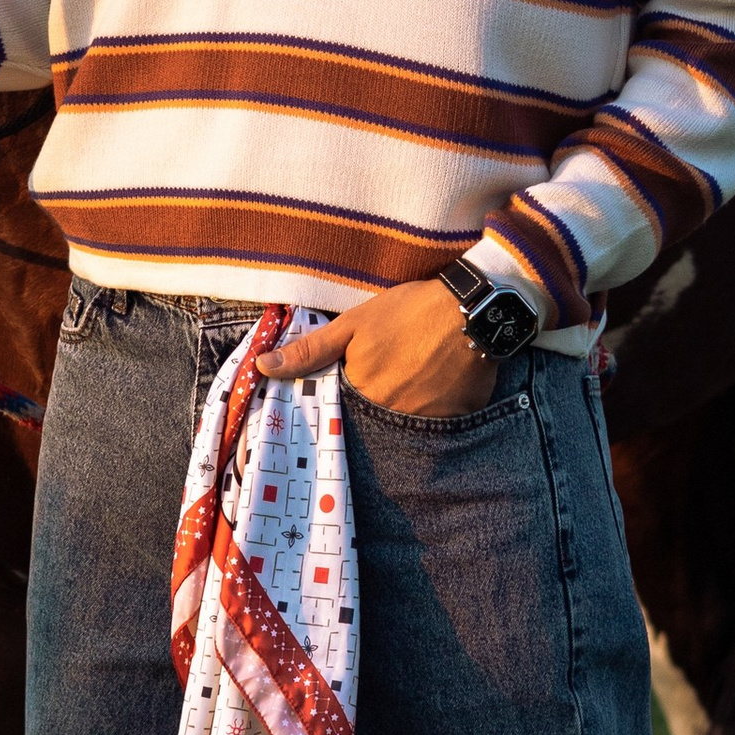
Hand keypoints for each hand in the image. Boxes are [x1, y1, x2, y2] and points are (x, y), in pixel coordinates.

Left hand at [261, 275, 498, 417]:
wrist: (472, 309)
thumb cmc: (408, 311)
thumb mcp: (354, 324)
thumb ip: (311, 350)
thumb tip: (262, 367)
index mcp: (361, 394)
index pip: (343, 412)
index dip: (346, 400)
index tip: (356, 386)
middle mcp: (390, 417)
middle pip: (375, 420)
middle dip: (378, 404)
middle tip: (391, 379)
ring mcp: (426, 422)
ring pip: (406, 424)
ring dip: (406, 407)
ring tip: (415, 381)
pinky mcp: (457, 420)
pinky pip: (439, 425)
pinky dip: (436, 409)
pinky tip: (439, 388)